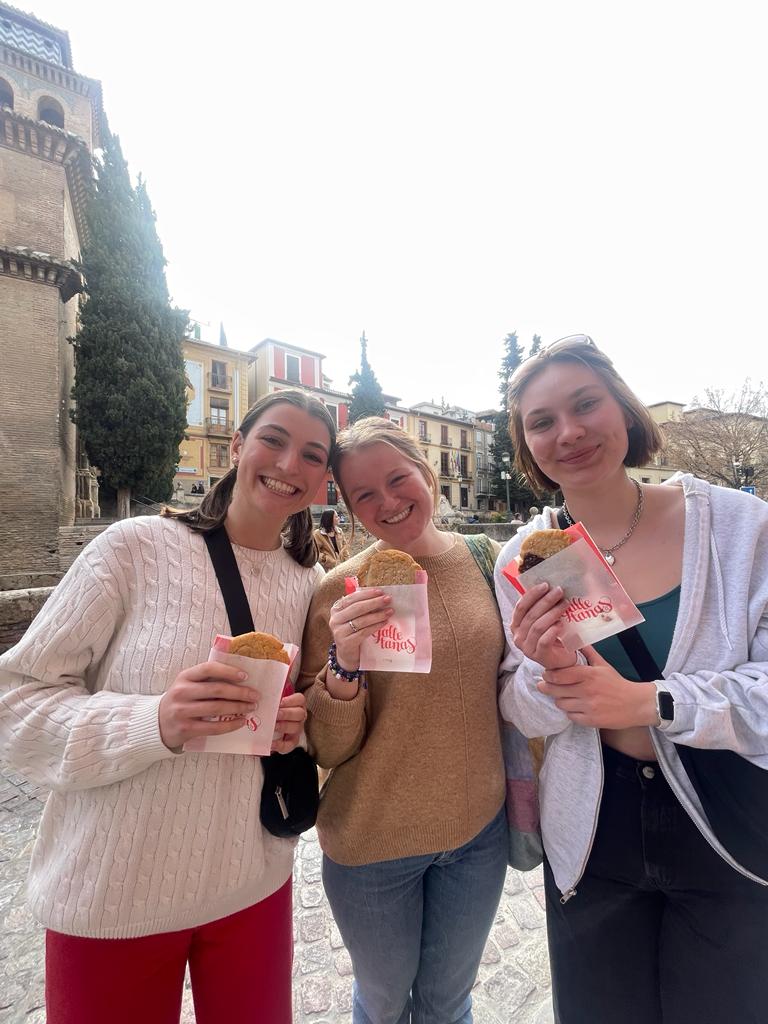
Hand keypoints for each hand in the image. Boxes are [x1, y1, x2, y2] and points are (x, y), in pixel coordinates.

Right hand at [159, 661, 258, 749]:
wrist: (157, 723)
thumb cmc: (181, 701)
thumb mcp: (187, 685)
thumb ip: (207, 680)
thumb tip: (240, 678)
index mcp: (185, 677)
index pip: (208, 668)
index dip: (228, 671)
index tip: (245, 676)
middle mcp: (182, 692)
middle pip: (217, 690)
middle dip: (240, 692)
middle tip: (255, 695)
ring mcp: (182, 711)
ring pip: (217, 708)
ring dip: (238, 708)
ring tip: (251, 707)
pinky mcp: (186, 729)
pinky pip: (213, 727)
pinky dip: (230, 725)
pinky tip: (241, 722)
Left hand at [272, 692, 307, 753]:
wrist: (272, 722)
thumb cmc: (273, 709)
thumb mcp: (273, 702)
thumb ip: (271, 700)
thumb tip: (261, 696)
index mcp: (297, 704)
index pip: (300, 699)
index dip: (291, 701)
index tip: (280, 702)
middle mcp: (300, 716)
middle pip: (299, 714)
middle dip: (287, 714)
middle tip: (276, 714)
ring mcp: (297, 729)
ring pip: (296, 727)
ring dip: (284, 727)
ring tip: (273, 727)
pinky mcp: (292, 741)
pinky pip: (290, 745)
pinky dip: (281, 745)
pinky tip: (271, 743)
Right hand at [329, 589, 392, 670]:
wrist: (347, 654)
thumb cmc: (353, 631)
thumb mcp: (354, 617)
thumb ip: (361, 607)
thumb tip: (380, 595)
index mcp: (336, 609)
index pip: (352, 598)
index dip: (366, 594)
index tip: (380, 591)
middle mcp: (335, 619)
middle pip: (357, 608)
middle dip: (374, 602)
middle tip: (388, 599)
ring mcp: (339, 632)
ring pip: (361, 620)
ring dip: (378, 615)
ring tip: (390, 611)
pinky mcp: (346, 643)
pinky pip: (364, 632)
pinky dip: (375, 626)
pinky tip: (384, 623)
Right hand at [510, 582, 577, 670]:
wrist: (561, 661)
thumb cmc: (552, 637)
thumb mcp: (543, 621)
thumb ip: (541, 609)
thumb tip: (551, 587)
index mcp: (516, 626)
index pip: (521, 607)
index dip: (532, 595)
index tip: (545, 585)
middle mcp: (518, 637)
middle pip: (530, 615)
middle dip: (546, 601)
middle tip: (559, 591)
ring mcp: (527, 648)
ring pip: (537, 626)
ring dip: (552, 613)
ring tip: (565, 604)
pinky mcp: (539, 656)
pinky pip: (544, 640)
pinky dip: (553, 630)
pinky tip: (561, 624)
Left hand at [537, 646, 657, 727]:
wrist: (636, 704)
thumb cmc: (618, 683)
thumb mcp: (603, 665)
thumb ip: (588, 652)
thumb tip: (576, 639)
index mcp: (589, 675)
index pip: (560, 675)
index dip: (549, 675)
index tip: (546, 674)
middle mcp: (587, 691)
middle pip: (556, 690)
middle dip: (547, 687)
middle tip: (544, 685)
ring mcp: (588, 707)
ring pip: (561, 704)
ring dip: (559, 700)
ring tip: (563, 696)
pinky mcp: (591, 720)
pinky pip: (570, 716)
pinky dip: (570, 712)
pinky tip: (574, 706)